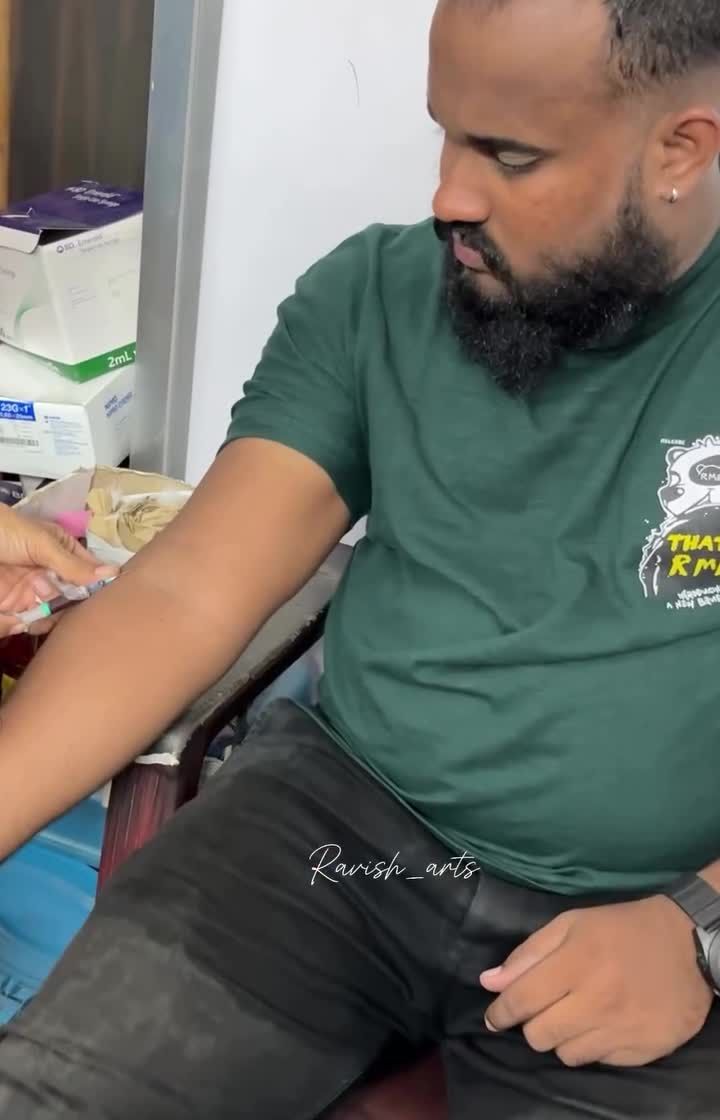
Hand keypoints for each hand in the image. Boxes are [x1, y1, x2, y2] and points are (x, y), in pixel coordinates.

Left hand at [0, 505, 113, 637]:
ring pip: (54, 612)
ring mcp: (32, 590)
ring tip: (40, 615)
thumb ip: (73, 564)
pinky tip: (26, 620)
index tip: (105, 600)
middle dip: (72, 606)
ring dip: (51, 617)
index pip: (88, 571)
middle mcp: (50, 572)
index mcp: (61, 550)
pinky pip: (31, 621)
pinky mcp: (14, 606)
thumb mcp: (42, 543)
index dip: (97, 585)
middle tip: (65, 609)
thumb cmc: (5, 531)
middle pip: (73, 597)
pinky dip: (32, 624)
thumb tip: (112, 574)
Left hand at [481, 895, 712, 1067]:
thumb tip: (489, 983)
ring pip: (566, 1055)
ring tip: (577, 1015)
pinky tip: (603, 1024)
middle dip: (533, 1023)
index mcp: (576, 963)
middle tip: (546, 1008)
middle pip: (538, 1036)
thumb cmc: (622, 929)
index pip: (521, 1001)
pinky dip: (593, 1047)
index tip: (495, 1016)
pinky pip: (599, 1061)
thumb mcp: (571, 924)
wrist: (688, 943)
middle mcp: (597, 1001)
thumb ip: (528, 954)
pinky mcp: (643, 1049)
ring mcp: (622, 1029)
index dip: (500, 1012)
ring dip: (563, 1037)